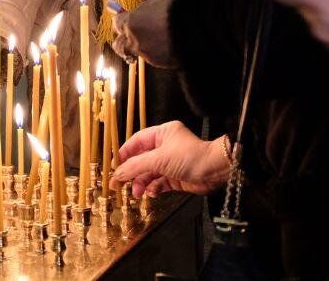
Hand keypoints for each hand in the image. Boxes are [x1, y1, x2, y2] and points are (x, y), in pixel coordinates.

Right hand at [111, 121, 228, 197]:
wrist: (215, 172)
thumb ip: (136, 166)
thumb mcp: (158, 159)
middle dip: (131, 172)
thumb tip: (117, 174)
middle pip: (142, 159)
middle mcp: (165, 147)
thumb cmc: (188, 157)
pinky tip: (151, 193)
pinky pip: (159, 183)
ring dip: (141, 183)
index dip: (124, 153)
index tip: (113, 166)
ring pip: (149, 173)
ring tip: (136, 193)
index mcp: (162, 134)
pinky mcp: (176, 178)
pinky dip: (153, 188)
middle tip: (119, 184)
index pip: (137, 142)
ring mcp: (171, 163)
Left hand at [116, 0, 176, 67]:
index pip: (116, 24)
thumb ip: (146, 10)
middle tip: (130, 37)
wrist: (197, 26)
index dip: (120, 22)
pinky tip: (167, 46)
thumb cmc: (178, 8)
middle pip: (119, 45)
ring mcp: (146, 54)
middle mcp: (135, 41)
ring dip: (140, 48)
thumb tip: (144, 12)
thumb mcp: (158, 1)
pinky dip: (156, 54)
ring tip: (151, 42)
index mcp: (131, 22)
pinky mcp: (160, 64)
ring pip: (136, 54)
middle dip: (123, 41)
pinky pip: (153, 59)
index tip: (122, 21)